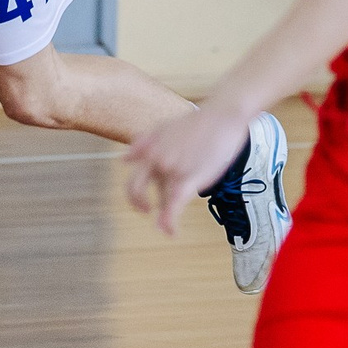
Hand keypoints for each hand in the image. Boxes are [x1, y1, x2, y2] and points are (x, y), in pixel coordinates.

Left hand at [124, 101, 255, 235]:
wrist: (222, 115)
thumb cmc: (198, 123)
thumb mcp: (164, 127)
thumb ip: (142, 143)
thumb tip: (124, 158)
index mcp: (149, 149)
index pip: (133, 178)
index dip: (134, 195)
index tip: (143, 202)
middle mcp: (156, 159)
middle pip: (136, 190)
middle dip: (140, 205)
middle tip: (148, 212)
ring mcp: (172, 169)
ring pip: (161, 200)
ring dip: (163, 218)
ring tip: (168, 228)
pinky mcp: (189, 178)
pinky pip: (174, 205)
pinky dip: (169, 221)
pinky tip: (171, 231)